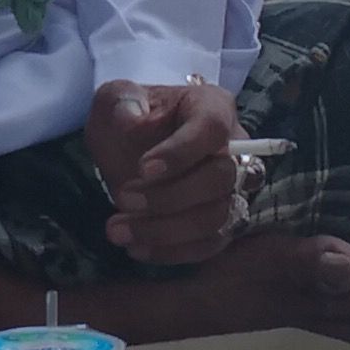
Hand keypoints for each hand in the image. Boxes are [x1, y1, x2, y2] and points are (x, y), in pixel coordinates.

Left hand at [86, 79, 242, 263]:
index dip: (181, 152)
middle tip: (122, 198)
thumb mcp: (115, 98)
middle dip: (169, 196)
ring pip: (218, 217)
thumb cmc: (129, 116)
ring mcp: (232, 188)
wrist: (129, 146)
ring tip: (118, 230)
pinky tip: (136, 248)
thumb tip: (132, 122)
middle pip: (220, 179)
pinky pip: (211, 245)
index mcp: (212, 107)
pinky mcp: (221, 222)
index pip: (212, 129)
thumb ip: (121, 100)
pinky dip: (174, 252)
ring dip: (167, 231)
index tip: (142, 168)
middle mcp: (233, 148)